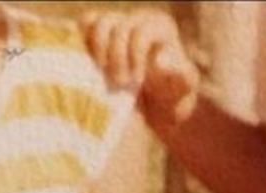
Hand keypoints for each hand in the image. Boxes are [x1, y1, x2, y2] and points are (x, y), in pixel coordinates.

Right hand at [80, 9, 199, 130]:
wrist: (160, 100)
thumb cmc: (173, 91)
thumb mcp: (183, 86)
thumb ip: (178, 73)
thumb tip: (160, 60)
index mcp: (160, 26)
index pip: (140, 32)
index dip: (134, 55)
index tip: (136, 81)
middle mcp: (138, 19)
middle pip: (116, 27)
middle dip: (115, 57)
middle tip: (118, 84)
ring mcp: (117, 23)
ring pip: (96, 22)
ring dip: (96, 51)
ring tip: (103, 74)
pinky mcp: (100, 32)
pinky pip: (84, 26)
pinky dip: (82, 43)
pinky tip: (89, 65)